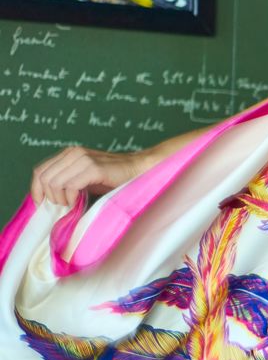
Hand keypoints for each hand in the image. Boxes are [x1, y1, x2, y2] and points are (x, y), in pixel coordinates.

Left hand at [30, 145, 146, 207]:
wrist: (138, 170)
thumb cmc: (113, 179)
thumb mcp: (83, 178)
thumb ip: (65, 182)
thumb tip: (45, 199)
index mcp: (68, 154)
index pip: (39, 171)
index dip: (36, 190)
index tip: (43, 205)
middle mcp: (73, 153)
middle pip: (44, 178)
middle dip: (50, 197)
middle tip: (64, 206)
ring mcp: (83, 158)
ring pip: (54, 182)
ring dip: (61, 199)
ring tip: (73, 204)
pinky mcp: (93, 167)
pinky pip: (71, 186)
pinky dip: (72, 198)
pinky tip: (80, 202)